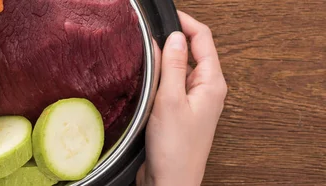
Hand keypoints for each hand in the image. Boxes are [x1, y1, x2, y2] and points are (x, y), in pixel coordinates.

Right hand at [136, 11, 227, 185]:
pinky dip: (159, 77)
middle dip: (172, 39)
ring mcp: (193, 101)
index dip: (185, 23)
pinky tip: (146, 81)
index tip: (166, 16)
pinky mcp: (179, 111)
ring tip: (146, 57)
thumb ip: (172, 66)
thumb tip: (174, 37)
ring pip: (179, 68)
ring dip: (164, 60)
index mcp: (212, 83)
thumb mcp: (170, 100)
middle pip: (192, 51)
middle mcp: (205, 90)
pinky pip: (171, 84)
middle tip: (149, 34)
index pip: (203, 39)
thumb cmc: (176, 149)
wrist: (170, 181)